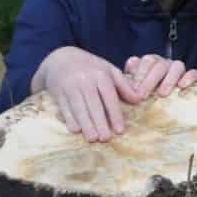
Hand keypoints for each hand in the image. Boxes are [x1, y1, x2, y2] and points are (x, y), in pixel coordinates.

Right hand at [32, 47, 148, 142]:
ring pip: (79, 108)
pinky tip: (75, 130)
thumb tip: (139, 100)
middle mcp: (85, 81)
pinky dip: (70, 119)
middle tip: (105, 139)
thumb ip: (124, 85)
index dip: (115, 114)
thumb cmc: (91, 67)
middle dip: (100, 122)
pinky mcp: (58, 92)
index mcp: (101, 75)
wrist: (61, 58)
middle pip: (94, 105)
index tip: (120, 130)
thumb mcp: (109, 71)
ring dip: (85, 124)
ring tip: (92, 138)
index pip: (109, 97)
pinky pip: (64, 108)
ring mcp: (70, 86)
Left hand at [123, 54, 196, 97]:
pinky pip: (193, 72)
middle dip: (150, 80)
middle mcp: (162, 62)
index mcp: (147, 62)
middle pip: (158, 65)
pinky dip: (189, 77)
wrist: (162, 101)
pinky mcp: (190, 75)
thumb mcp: (131, 88)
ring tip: (162, 94)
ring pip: (177, 66)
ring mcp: (176, 68)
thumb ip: (126, 84)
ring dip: (169, 79)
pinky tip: (182, 86)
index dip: (139, 75)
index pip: (144, 62)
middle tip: (142, 95)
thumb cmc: (142, 94)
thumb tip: (121, 86)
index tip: (133, 89)